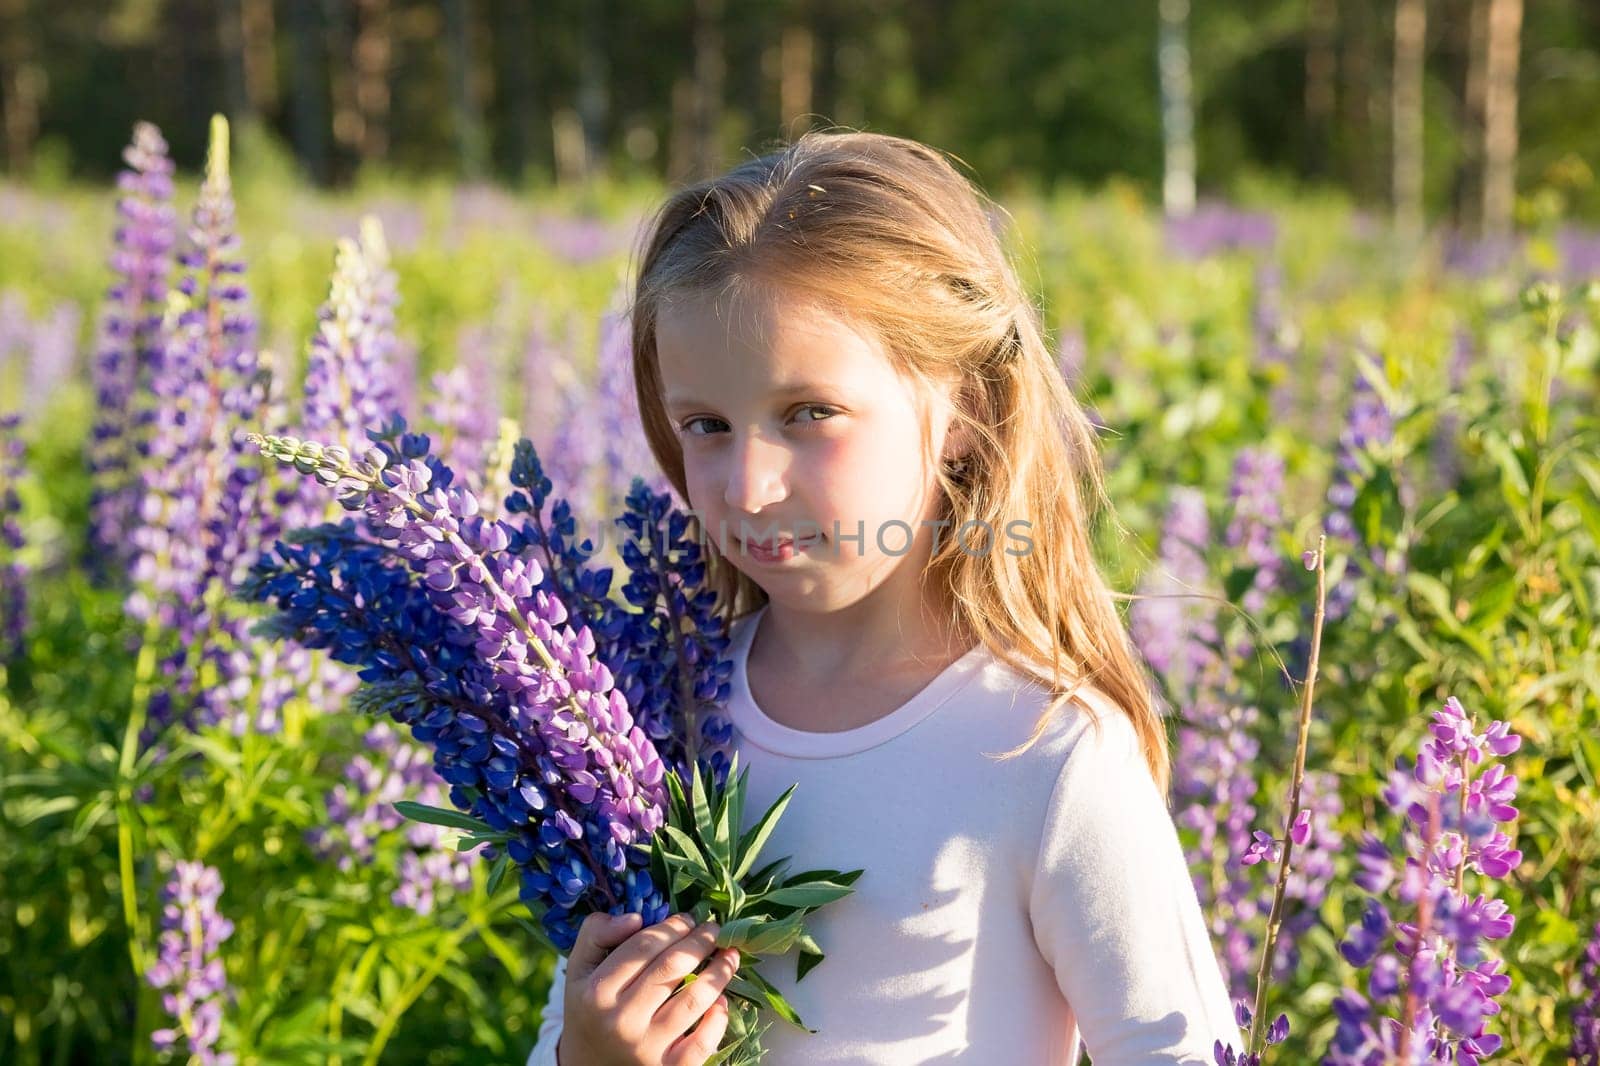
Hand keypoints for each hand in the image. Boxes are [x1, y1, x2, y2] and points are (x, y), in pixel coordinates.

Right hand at [559, 911, 741, 1065]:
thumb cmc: (589, 1010)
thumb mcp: (580, 969)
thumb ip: (597, 933)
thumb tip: (637, 917)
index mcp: (598, 991)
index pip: (644, 946)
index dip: (672, 926)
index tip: (688, 918)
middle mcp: (622, 1020)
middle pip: (672, 967)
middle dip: (700, 941)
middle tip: (714, 929)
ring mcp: (647, 1048)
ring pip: (693, 1001)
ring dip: (719, 972)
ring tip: (729, 955)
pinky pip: (702, 1042)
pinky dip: (718, 1019)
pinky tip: (721, 1000)